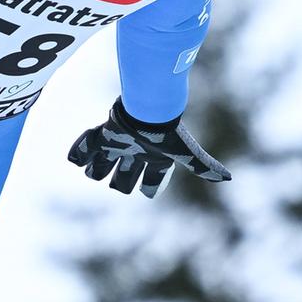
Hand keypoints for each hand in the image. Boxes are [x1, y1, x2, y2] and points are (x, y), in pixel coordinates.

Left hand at [67, 98, 229, 198]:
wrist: (149, 109)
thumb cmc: (169, 133)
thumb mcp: (187, 154)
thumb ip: (205, 167)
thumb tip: (228, 178)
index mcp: (155, 159)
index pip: (151, 179)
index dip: (147, 187)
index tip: (145, 192)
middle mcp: (136, 152)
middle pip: (125, 173)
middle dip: (121, 180)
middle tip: (117, 184)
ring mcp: (118, 143)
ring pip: (104, 161)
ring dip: (97, 168)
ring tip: (92, 172)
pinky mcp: (104, 133)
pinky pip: (86, 144)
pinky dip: (79, 152)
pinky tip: (73, 159)